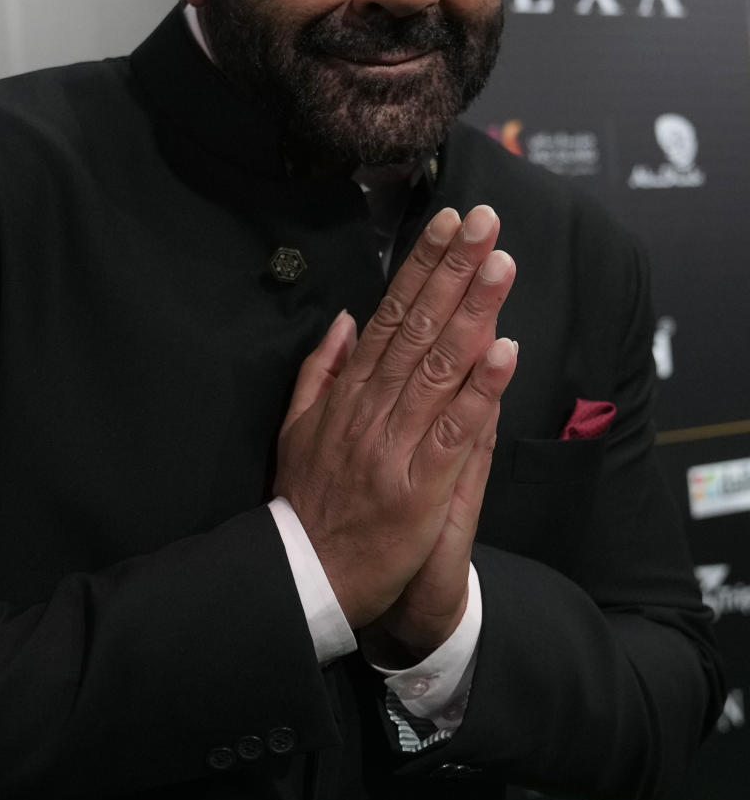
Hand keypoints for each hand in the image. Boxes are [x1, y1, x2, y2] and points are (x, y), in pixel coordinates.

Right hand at [274, 205, 516, 631]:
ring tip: (501, 265)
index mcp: (349, 392)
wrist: (303, 577)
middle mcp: (373, 408)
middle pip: (419, 327)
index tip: (450, 224)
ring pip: (439, 367)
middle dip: (454, 270)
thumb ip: (321, 370)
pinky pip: (455, 431)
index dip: (422, 266)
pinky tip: (504, 352)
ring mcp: (396, 445)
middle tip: (486, 221)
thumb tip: (347, 318)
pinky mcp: (419, 487)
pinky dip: (479, 391)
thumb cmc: (306, 502)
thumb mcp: (296, 428)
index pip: (392, 315)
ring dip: (473, 312)